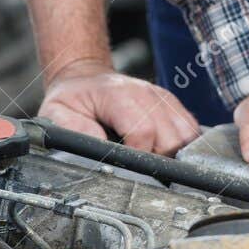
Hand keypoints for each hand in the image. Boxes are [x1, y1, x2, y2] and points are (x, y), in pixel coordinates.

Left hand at [39, 59, 199, 153]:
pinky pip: (191, 129)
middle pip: (170, 137)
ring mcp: (162, 97)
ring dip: (174, 154)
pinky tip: (164, 151)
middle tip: (142, 170)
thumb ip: (76, 133)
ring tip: (153, 161)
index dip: (140, 156)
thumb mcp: (58, 113)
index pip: (143, 130)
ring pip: (186, 134)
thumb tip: (100, 153)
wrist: (84, 78)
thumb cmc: (73, 97)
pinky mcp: (171, 103)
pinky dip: (183, 145)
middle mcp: (145, 93)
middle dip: (159, 160)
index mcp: (117, 94)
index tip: (130, 169)